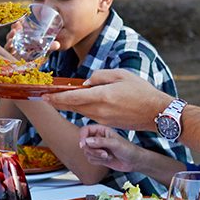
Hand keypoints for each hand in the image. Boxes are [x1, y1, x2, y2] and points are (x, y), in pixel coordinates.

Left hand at [54, 69, 168, 130]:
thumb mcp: (121, 75)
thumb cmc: (141, 91)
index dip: (55, 97)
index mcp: (101, 96)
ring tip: (59, 98)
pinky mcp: (107, 124)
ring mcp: (102, 120)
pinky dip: (81, 109)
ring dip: (69, 105)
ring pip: (80, 111)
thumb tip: (85, 84)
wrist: (156, 113)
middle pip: (72, 106)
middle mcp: (99, 110)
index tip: (44, 95)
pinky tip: (79, 103)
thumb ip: (99, 77)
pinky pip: (90, 115)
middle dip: (57, 102)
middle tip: (45, 98)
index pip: (72, 97)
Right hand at [78, 124, 138, 171]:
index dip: (83, 137)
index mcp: (102, 130)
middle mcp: (98, 138)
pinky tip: (107, 159)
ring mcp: (98, 148)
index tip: (84, 144)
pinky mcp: (98, 157)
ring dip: (96, 156)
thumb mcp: (115, 143)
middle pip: (85, 143)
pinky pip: (90, 159)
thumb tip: (87, 141)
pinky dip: (98, 161)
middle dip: (93, 150)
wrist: (133, 162)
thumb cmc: (128, 149)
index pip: (86, 130)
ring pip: (87, 152)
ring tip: (108, 156)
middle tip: (104, 153)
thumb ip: (100, 141)